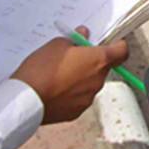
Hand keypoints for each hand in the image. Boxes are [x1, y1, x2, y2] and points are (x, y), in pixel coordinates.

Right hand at [12, 27, 129, 124]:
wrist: (27, 100)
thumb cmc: (42, 69)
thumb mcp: (56, 44)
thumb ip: (75, 39)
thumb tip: (83, 36)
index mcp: (98, 61)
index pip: (122, 52)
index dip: (118, 46)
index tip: (112, 44)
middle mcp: (98, 81)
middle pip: (103, 68)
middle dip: (92, 62)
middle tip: (73, 57)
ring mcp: (88, 98)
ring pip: (90, 83)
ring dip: (81, 78)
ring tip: (59, 75)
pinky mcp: (76, 112)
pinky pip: (79, 98)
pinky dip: (72, 93)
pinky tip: (56, 89)